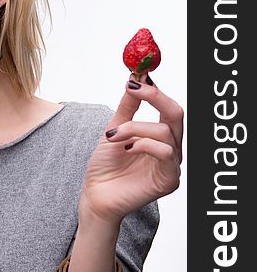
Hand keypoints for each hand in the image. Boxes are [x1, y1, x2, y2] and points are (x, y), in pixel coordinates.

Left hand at [79, 74, 183, 225]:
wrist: (95, 195)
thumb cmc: (105, 167)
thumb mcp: (114, 130)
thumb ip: (127, 108)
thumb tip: (135, 79)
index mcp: (160, 136)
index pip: (167, 107)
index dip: (154, 90)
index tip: (137, 77)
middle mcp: (170, 148)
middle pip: (176, 113)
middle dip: (155, 97)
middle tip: (135, 88)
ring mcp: (171, 164)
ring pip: (164, 132)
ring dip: (135, 128)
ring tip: (113, 137)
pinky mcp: (169, 179)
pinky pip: (166, 152)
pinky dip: (145, 145)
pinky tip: (128, 149)